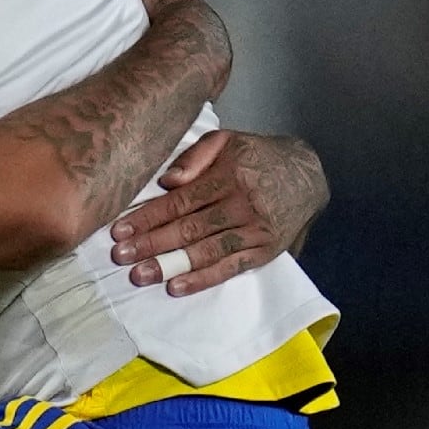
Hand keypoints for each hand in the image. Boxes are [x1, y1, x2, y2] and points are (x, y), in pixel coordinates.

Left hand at [107, 129, 328, 295]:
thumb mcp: (228, 141)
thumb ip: (195, 156)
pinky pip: (230, 267)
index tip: (119, 230)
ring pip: (206, 250)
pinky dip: (203, 279)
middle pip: (189, 228)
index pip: (181, 201)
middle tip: (120, 256)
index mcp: (229, 176)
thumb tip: (167, 181)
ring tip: (139, 275)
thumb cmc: (257, 157)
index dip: (148, 217)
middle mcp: (242, 204)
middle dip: (151, 244)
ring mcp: (255, 230)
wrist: (309, 175)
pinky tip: (176, 287)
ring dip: (170, 265)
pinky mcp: (265, 250)